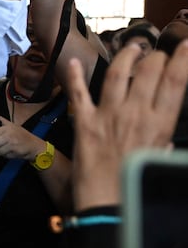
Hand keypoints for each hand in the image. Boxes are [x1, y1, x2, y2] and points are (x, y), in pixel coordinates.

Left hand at [0, 113, 45, 159]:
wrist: (33, 145)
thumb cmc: (22, 135)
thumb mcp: (11, 124)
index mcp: (6, 128)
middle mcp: (8, 136)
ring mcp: (12, 144)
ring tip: (3, 148)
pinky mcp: (14, 152)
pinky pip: (4, 155)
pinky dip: (5, 155)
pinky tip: (9, 151)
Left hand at [67, 41, 187, 210]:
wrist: (106, 204)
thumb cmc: (137, 186)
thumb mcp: (160, 159)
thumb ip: (162, 140)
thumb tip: (163, 127)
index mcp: (159, 124)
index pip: (175, 81)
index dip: (182, 57)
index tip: (186, 43)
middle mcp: (135, 113)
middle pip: (149, 71)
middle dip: (156, 55)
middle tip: (158, 52)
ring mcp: (108, 114)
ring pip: (118, 73)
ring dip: (126, 55)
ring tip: (133, 46)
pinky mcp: (84, 121)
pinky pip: (78, 93)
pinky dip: (73, 76)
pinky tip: (70, 61)